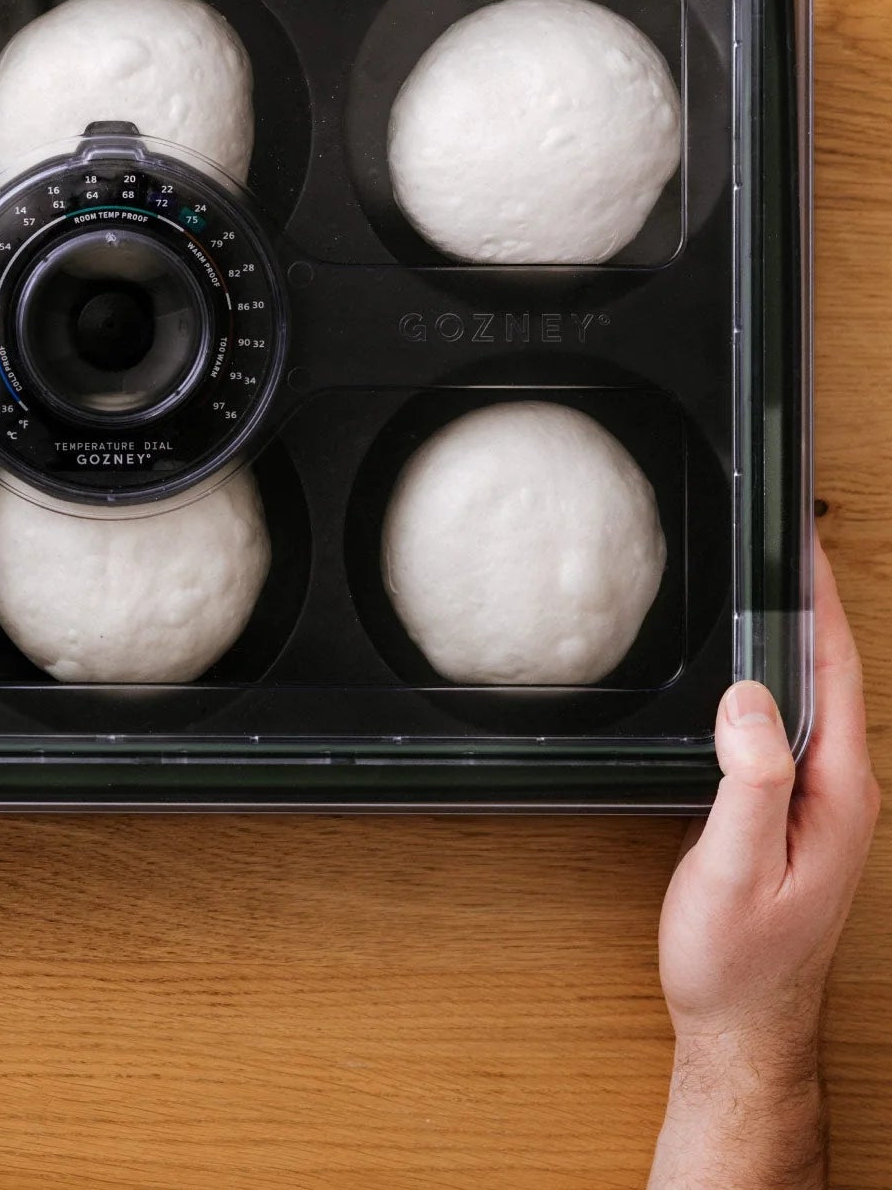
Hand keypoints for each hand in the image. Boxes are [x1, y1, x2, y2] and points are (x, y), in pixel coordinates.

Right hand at [651, 538, 879, 1188]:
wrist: (742, 1029)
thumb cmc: (736, 961)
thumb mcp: (734, 868)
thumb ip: (748, 781)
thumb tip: (750, 698)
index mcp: (839, 796)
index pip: (835, 675)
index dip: (820, 605)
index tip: (803, 547)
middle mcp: (842, 795)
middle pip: (833, 676)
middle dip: (814, 604)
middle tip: (788, 545)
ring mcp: (822, 807)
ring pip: (815, 700)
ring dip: (799, 640)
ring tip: (777, 587)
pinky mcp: (795, 817)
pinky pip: (791, 729)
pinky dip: (777, 682)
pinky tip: (755, 671)